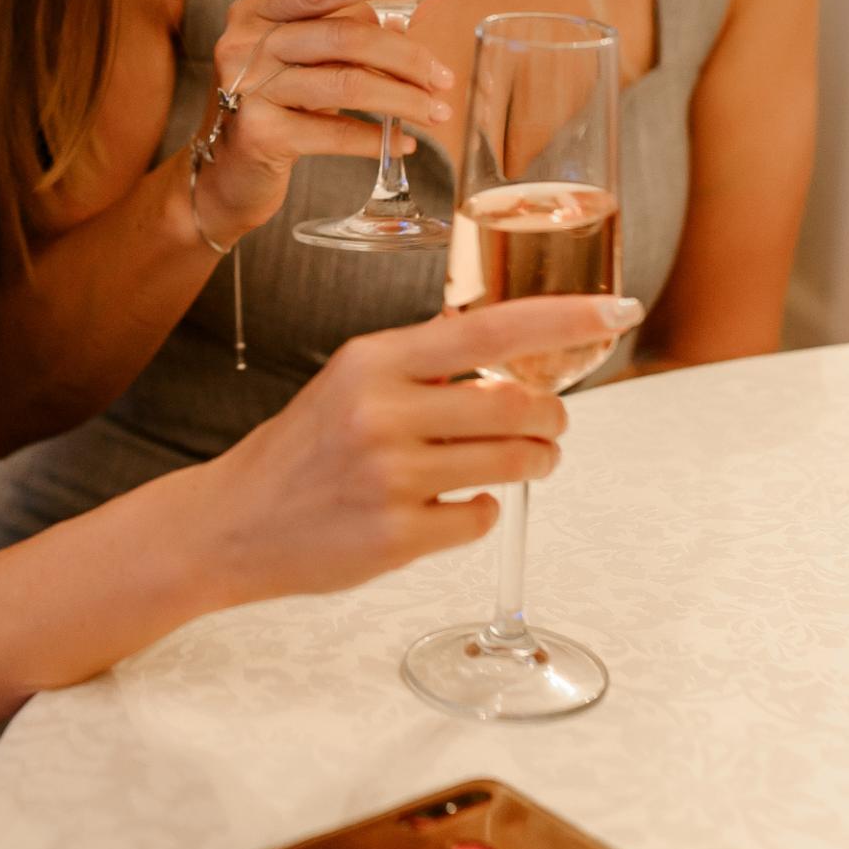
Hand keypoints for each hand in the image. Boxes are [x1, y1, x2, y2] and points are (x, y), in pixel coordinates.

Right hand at [183, 295, 642, 608]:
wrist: (232, 523)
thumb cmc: (304, 449)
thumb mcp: (351, 382)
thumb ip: (422, 364)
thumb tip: (508, 343)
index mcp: (373, 361)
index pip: (488, 328)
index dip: (562, 319)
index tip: (616, 311)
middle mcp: (381, 412)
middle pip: (517, 403)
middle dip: (554, 417)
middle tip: (552, 426)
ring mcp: (389, 477)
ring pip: (512, 463)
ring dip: (535, 462)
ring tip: (525, 462)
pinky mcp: (396, 536)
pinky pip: (481, 518)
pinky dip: (484, 512)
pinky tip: (455, 508)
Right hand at [193, 0, 454, 243]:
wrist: (226, 177)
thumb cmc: (277, 108)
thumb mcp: (310, 59)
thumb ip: (361, 25)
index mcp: (259, 11)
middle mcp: (245, 42)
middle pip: (344, 36)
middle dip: (406, 57)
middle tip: (444, 78)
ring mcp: (247, 87)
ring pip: (345, 84)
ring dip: (402, 100)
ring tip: (436, 113)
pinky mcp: (258, 133)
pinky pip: (333, 132)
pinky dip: (376, 139)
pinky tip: (403, 144)